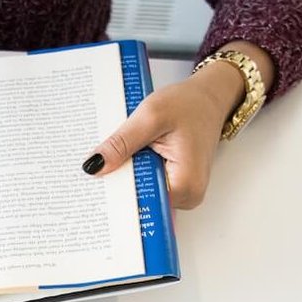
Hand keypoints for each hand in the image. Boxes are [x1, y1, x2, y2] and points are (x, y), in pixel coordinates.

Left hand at [84, 60, 245, 209]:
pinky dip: (135, 172)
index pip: (141, 203)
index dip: (116, 193)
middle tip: (100, 163)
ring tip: (117, 155)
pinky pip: (148, 186)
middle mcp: (187, 196)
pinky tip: (128, 157)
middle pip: (141, 201)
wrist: (208, 99)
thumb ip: (122, 143)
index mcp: (185, 185)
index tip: (94, 185)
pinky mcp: (176, 186)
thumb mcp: (151, 116)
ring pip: (142, 193)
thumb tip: (94, 166)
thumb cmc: (189, 104)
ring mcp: (182, 193)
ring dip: (127, 176)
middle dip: (119, 183)